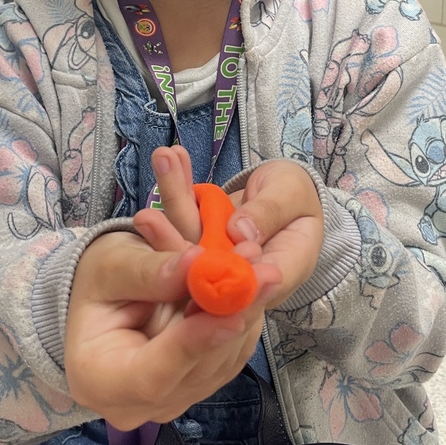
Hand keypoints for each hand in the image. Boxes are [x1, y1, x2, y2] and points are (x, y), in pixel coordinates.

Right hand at [64, 229, 278, 429]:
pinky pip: (230, 353)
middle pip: (197, 369)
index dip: (196, 344)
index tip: (232, 312)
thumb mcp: (110, 265)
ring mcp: (173, 399)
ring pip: (221, 360)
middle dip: (234, 316)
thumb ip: (150, 270)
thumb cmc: (95, 282)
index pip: (154, 375)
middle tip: (263, 271)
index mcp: (100, 381)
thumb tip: (197, 262)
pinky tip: (251, 281)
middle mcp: (138, 404)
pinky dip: (243, 315)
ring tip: (257, 263)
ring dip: (246, 310)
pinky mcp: (198, 384)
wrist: (101, 295)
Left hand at [136, 148, 322, 308]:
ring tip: (162, 159)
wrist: (286, 191)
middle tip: (147, 216)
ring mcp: (215, 256)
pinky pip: (184, 215)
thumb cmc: (298, 196)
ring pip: (186, 237)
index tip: (194, 251)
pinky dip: (177, 185)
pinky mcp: (198, 237)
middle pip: (203, 268)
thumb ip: (270, 213)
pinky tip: (170, 156)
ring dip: (173, 197)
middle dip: (172, 241)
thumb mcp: (294, 197)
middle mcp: (240, 272)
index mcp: (276, 274)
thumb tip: (240, 232)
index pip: (244, 288)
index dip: (217, 275)